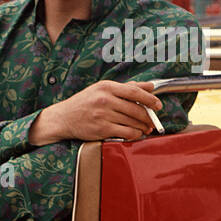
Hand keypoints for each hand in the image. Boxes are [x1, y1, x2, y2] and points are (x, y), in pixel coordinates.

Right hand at [29, 79, 161, 144]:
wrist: (63, 118)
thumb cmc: (83, 103)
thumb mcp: (102, 89)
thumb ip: (127, 87)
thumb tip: (150, 86)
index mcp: (106, 87)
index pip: (135, 92)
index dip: (150, 99)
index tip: (158, 105)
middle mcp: (105, 100)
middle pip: (136, 109)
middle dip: (148, 117)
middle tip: (153, 121)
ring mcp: (103, 115)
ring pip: (133, 122)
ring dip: (143, 127)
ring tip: (145, 128)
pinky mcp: (102, 129)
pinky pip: (126, 132)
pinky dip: (135, 134)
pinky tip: (135, 133)